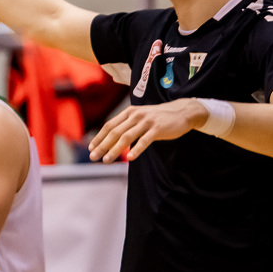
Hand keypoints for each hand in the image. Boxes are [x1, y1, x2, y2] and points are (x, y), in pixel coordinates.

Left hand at [89, 99, 205, 162]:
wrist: (182, 112)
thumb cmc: (158, 118)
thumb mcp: (140, 118)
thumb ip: (127, 126)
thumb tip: (112, 140)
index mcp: (128, 112)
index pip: (109, 125)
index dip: (99, 137)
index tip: (91, 148)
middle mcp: (135, 115)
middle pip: (114, 132)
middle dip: (102, 145)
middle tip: (93, 157)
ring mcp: (146, 122)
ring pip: (126, 137)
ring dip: (115, 149)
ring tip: (106, 160)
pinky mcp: (157, 129)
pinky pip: (145, 140)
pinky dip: (137, 149)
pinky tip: (130, 158)